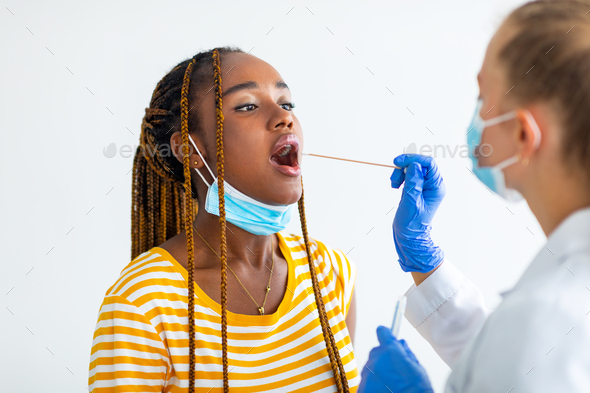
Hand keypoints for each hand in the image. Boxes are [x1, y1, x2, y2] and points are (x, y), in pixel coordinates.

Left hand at [358, 326, 433, 392]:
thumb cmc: (417, 391)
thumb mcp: (418, 370)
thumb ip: (407, 354)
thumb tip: (400, 343)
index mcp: (391, 352)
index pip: (382, 332)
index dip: (386, 334)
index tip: (386, 334)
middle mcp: (375, 361)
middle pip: (376, 352)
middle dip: (384, 357)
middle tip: (395, 370)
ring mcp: (367, 375)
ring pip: (371, 367)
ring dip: (378, 372)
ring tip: (391, 385)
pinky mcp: (361, 389)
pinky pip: (367, 381)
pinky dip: (374, 384)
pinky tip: (385, 391)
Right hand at [390, 154, 444, 272]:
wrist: (409, 236)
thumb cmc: (411, 223)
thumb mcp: (411, 202)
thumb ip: (414, 183)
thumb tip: (414, 165)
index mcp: (436, 187)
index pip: (428, 164)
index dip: (413, 159)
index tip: (397, 162)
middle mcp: (433, 185)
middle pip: (419, 164)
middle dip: (404, 167)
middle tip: (394, 179)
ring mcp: (424, 186)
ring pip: (412, 168)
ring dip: (400, 173)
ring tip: (394, 185)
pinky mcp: (416, 188)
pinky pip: (408, 175)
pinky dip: (400, 177)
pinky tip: (395, 186)